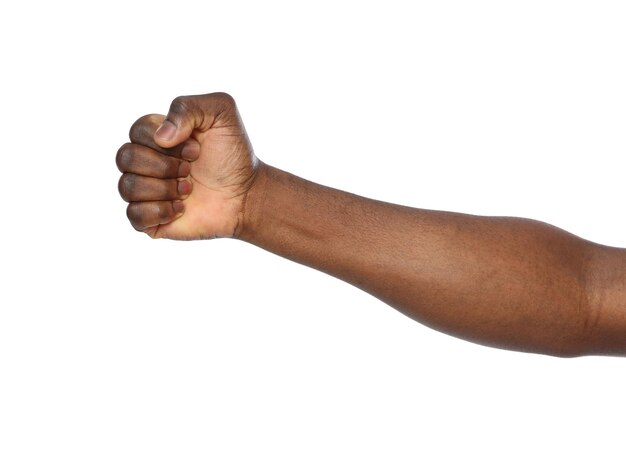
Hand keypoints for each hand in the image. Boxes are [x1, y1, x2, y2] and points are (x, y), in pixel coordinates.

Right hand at [116, 92, 259, 238]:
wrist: (247, 195)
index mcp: (156, 136)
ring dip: (164, 188)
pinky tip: (181, 208)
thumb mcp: (220, 112)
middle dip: (165, 165)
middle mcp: (145, 162)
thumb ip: (187, 107)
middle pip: (125, 157)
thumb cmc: (233, 155)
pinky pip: (133, 215)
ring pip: (126, 187)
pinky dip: (161, 211)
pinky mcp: (149, 220)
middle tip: (191, 170)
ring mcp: (145, 192)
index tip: (196, 149)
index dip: (168, 143)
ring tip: (188, 190)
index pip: (136, 130)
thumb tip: (161, 137)